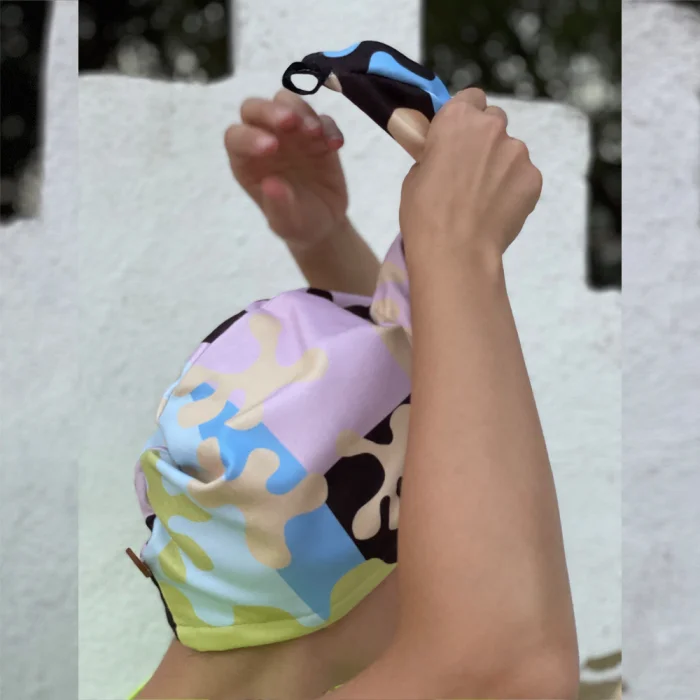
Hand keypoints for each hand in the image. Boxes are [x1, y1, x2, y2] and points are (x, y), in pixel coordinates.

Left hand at [224, 89, 348, 250]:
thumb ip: (277, 207)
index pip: (236, 137)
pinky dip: (329, 127)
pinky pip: (322, 119)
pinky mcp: (317, 135)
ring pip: (287, 103)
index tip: (271, 148)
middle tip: (291, 122)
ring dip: (302, 111)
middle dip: (271, 111)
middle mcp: (264, 140)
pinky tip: (335, 145)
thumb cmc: (296, 224)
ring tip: (316, 133)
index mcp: (246, 162)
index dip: (250, 137)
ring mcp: (291, 134)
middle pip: (256, 109)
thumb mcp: (286, 224)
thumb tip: (272, 184)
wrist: (323, 224)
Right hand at [399, 88, 541, 273]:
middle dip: (485, 140)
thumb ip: (436, 154)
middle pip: (494, 121)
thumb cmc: (425, 214)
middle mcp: (492, 128)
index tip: (458, 137)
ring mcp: (517, 153)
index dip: (465, 116)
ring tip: (483, 200)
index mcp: (457, 119)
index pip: (471, 98)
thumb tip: (446, 157)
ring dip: (500, 167)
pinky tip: (497, 211)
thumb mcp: (416, 175)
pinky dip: (513, 190)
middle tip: (470, 171)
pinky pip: (523, 177)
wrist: (456, 251)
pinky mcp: (533, 178)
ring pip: (511, 152)